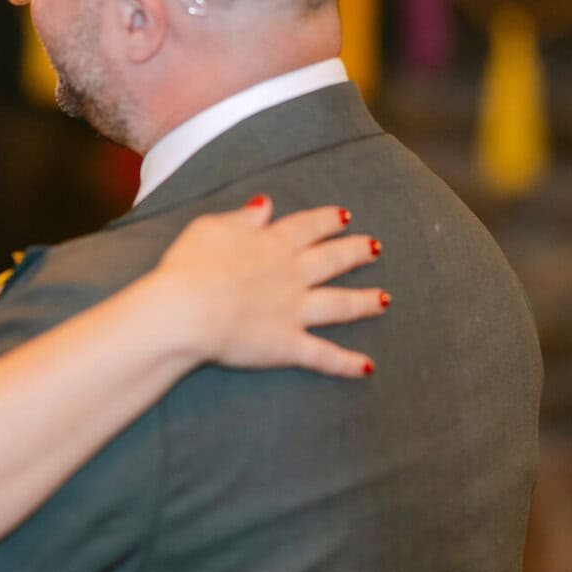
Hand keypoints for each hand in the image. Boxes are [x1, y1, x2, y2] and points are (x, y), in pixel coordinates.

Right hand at [153, 196, 385, 377]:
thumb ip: (243, 218)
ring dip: (365, 302)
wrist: (185, 311)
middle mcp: (292, 275)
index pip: (308, 226)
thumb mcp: (211, 228)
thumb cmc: (189, 266)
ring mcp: (294, 311)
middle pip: (332, 260)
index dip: (327, 220)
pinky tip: (368, 368)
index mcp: (273, 243)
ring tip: (386, 300)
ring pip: (340, 305)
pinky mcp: (288, 345)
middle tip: (376, 248)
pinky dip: (347, 363)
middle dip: (356, 252)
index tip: (345, 216)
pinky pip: (323, 356)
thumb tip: (266, 204)